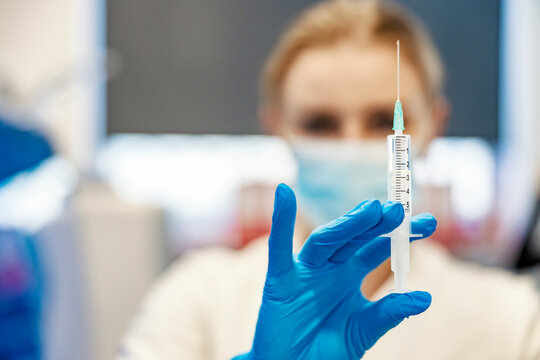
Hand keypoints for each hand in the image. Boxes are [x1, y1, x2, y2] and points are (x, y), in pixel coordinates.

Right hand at [233, 184, 436, 359]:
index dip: (400, 235)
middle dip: (377, 223)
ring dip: (347, 223)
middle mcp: (329, 267)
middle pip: (354, 237)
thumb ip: (389, 312)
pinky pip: (279, 247)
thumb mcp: (363, 329)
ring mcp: (304, 270)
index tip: (427, 223)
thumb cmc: (326, 351)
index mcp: (349, 276)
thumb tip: (426, 297)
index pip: (377, 248)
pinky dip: (279, 220)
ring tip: (372, 210)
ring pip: (327, 239)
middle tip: (399, 210)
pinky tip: (284, 194)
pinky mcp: (279, 279)